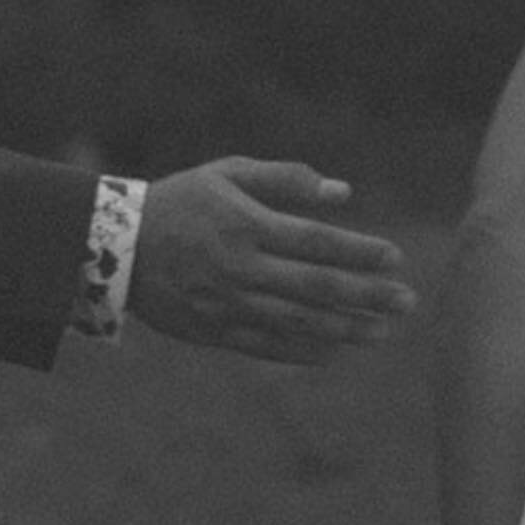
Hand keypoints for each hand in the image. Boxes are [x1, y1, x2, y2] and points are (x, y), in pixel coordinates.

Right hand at [128, 156, 415, 362]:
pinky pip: (269, 346)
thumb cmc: (181, 199)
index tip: (396, 258)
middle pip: (317, 287)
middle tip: (408, 302)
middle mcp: (241, 268)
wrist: (116, 245)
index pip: (317, 242)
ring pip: (299, 322)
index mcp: (247, 225)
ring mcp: (228, 304)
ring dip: (346, 328)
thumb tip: (342, 192)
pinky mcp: (215, 331)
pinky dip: (306, 350)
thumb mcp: (228, 173)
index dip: (359, 251)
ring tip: (384, 332)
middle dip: (367, 295)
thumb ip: (285, 179)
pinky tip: (337, 351)